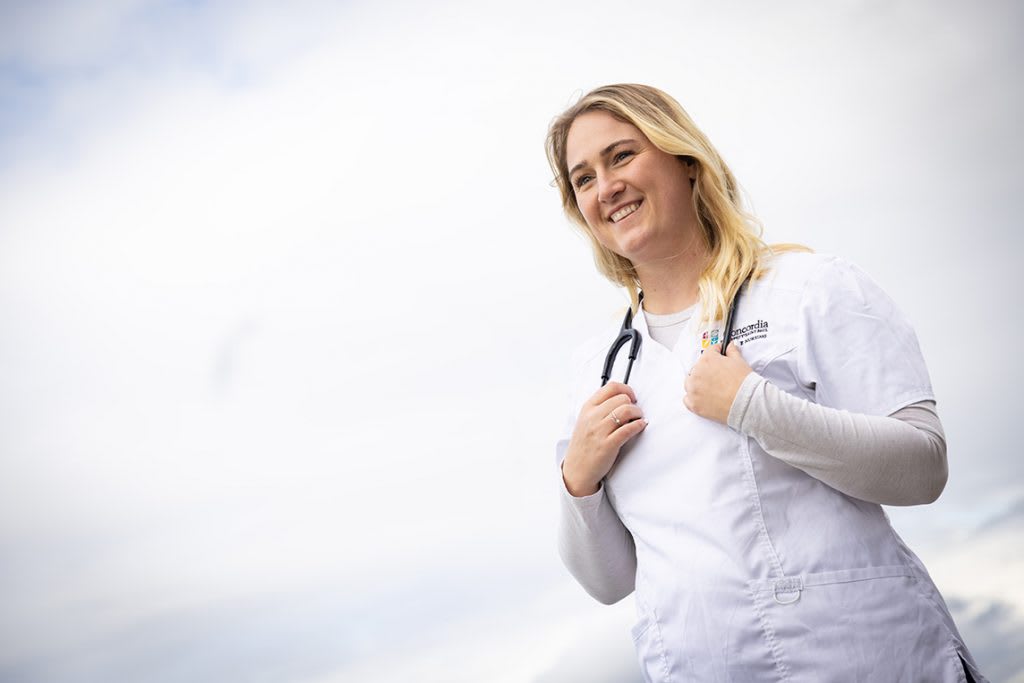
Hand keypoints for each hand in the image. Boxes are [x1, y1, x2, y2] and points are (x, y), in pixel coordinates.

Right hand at [562, 382, 646, 496]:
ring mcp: (599, 431)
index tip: (631, 396)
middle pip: (621, 398)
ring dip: (638, 413)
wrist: (576, 470)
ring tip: (639, 418)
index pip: (610, 387)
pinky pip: (628, 429)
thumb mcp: (584, 421)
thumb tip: (622, 398)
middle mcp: (592, 417)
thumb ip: (599, 408)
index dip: (626, 389)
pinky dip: (639, 425)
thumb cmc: (583, 446)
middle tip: (636, 411)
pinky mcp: (608, 445)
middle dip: (633, 404)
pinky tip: (640, 426)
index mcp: (587, 408)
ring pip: (626, 411)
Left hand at [684, 343, 752, 424]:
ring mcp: (693, 389)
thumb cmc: (744, 382)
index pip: (710, 351)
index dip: (718, 353)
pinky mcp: (694, 403)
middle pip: (698, 367)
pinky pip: (687, 399)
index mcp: (707, 359)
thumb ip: (732, 351)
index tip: (720, 356)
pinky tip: (704, 398)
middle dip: (707, 370)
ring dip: (697, 383)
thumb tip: (730, 345)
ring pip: (690, 382)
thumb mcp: (740, 361)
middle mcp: (697, 372)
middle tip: (719, 376)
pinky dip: (694, 398)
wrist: (746, 403)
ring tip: (711, 388)